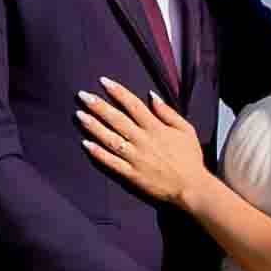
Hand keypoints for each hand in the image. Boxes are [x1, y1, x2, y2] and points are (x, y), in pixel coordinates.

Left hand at [72, 81, 203, 203]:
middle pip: (117, 119)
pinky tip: (85, 144)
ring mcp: (135, 158)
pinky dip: (98, 153)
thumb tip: (151, 94)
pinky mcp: (131, 175)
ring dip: (93, 127)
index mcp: (155, 128)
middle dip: (98, 106)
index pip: (132, 105)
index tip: (103, 82)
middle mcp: (143, 140)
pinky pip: (111, 162)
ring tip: (79, 115)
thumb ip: (167, 112)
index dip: (117, 92)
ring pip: (110, 139)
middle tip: (82, 95)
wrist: (191, 188)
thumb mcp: (186, 130)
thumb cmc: (190, 158)